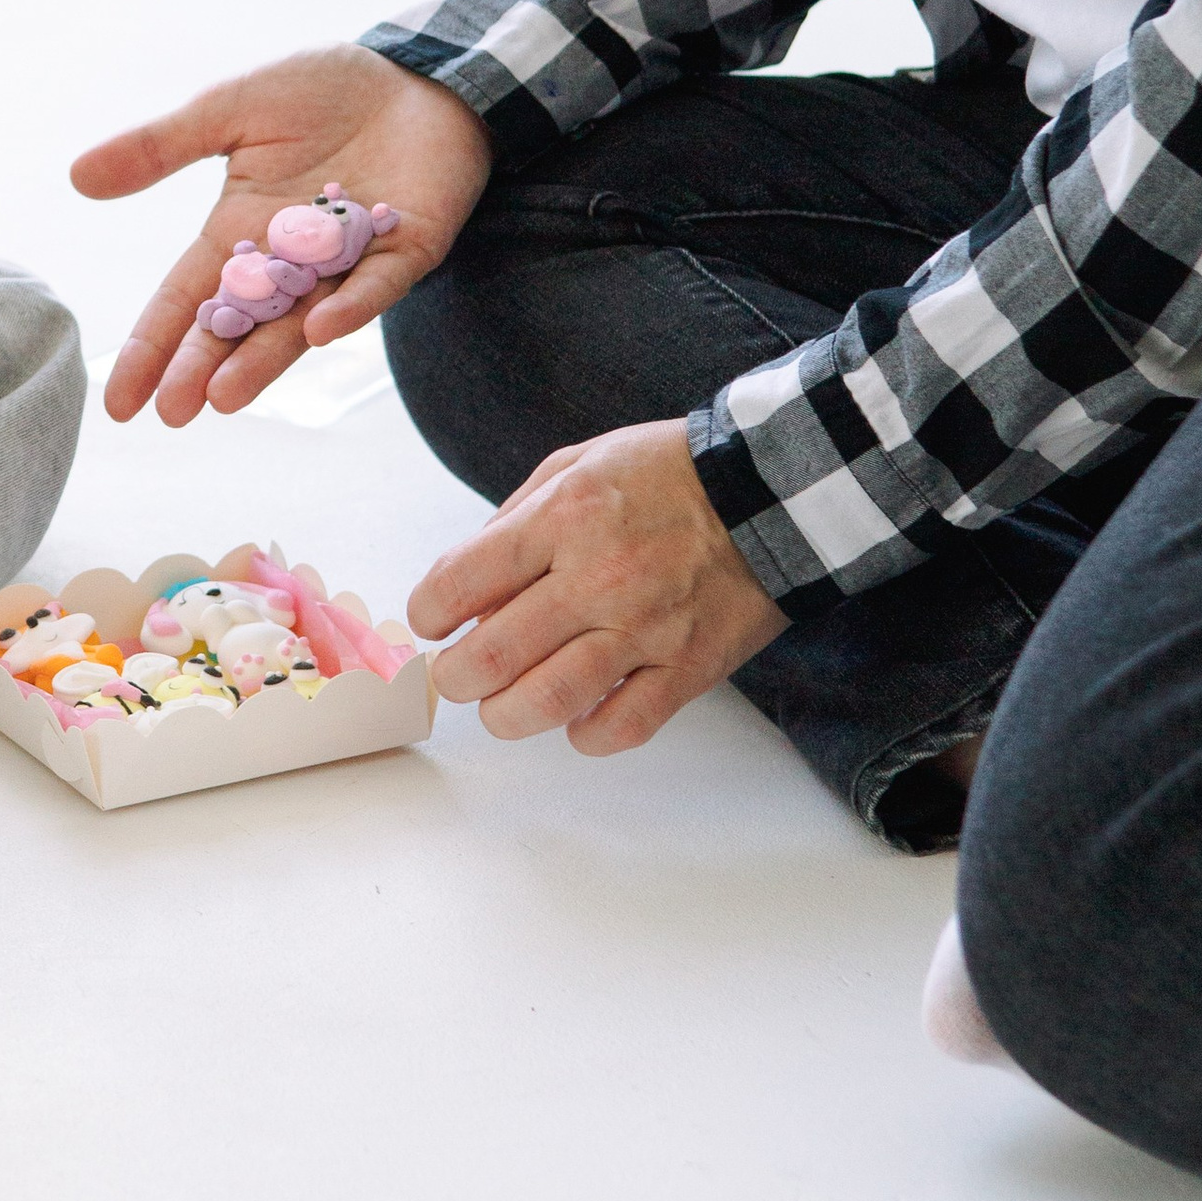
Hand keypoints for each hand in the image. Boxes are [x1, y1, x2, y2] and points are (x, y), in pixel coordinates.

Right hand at [72, 45, 494, 423]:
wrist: (415, 73)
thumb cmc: (322, 91)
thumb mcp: (227, 110)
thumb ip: (160, 146)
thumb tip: (77, 177)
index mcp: (241, 231)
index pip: (187, 298)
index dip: (152, 347)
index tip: (119, 402)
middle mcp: (291, 260)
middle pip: (239, 324)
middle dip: (203, 368)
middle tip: (171, 412)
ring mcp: (349, 261)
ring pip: (300, 321)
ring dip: (265, 360)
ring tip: (225, 398)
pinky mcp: (407, 247)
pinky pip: (376, 285)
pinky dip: (350, 307)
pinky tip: (317, 330)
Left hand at [408, 420, 786, 750]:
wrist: (771, 491)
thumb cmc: (665, 474)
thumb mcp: (576, 464)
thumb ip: (514, 520)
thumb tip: (466, 586)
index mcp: (564, 517)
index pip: (461, 580)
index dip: (429, 612)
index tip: (432, 622)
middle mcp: (598, 576)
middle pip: (492, 655)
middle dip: (456, 677)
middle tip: (458, 676)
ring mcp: (646, 628)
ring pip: (547, 702)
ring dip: (505, 716)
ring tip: (500, 707)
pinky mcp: (689, 667)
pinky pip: (622, 727)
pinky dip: (585, 736)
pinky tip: (574, 720)